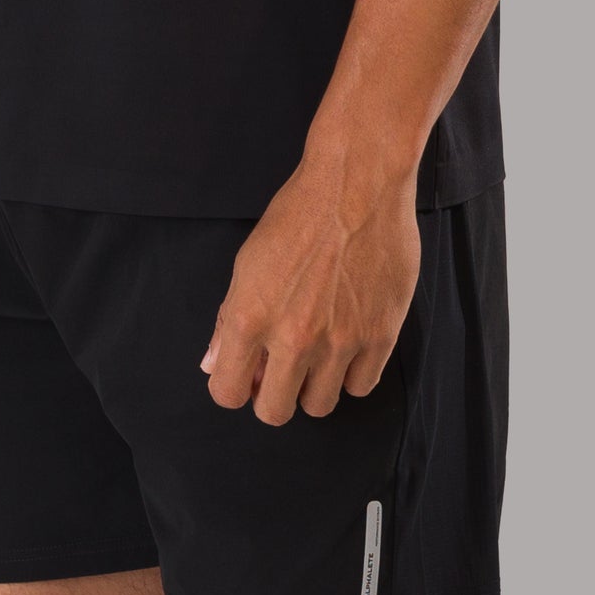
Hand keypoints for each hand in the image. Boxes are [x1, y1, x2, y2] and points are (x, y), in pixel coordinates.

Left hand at [199, 156, 420, 425]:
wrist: (357, 183)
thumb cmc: (300, 212)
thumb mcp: (248, 260)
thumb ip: (229, 319)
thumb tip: (214, 363)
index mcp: (251, 317)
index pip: (228, 392)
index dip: (235, 387)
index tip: (247, 375)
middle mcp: (293, 337)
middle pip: (275, 411)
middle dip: (273, 394)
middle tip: (282, 368)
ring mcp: (340, 340)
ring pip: (319, 406)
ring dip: (314, 385)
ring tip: (319, 351)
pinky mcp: (380, 335)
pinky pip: (361, 387)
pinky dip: (352, 374)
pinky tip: (348, 345)